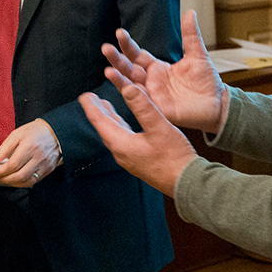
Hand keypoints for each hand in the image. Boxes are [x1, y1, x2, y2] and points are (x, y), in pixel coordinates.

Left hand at [0, 119, 61, 186]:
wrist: (56, 132)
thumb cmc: (36, 131)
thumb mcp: (17, 134)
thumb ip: (4, 148)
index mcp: (29, 146)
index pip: (12, 165)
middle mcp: (38, 157)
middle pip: (19, 176)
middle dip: (5, 179)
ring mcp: (45, 165)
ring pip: (27, 181)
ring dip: (14, 183)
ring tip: (6, 179)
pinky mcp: (48, 169)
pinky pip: (34, 181)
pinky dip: (23, 182)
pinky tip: (17, 179)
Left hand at [79, 69, 197, 196]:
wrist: (186, 183)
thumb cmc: (174, 158)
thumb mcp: (158, 126)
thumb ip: (142, 107)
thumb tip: (127, 88)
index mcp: (122, 144)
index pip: (100, 122)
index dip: (91, 107)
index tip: (84, 96)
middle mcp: (122, 153)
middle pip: (104, 129)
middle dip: (98, 112)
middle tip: (91, 100)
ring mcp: (130, 159)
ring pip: (114, 135)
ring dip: (109, 120)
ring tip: (106, 108)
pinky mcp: (139, 161)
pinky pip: (123, 141)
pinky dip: (120, 128)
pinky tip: (127, 126)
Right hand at [102, 9, 228, 131]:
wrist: (217, 104)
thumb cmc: (206, 81)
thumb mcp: (197, 54)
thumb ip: (190, 35)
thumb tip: (189, 12)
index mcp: (157, 67)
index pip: (136, 54)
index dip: (127, 45)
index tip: (120, 33)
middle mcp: (150, 80)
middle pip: (128, 68)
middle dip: (117, 59)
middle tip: (106, 48)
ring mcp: (152, 95)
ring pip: (130, 85)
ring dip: (118, 78)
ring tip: (108, 70)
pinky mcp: (157, 108)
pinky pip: (140, 101)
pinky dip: (131, 94)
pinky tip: (124, 88)